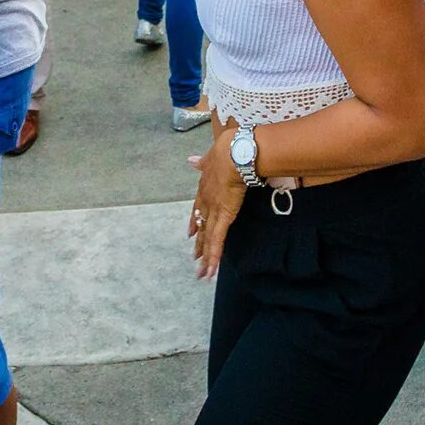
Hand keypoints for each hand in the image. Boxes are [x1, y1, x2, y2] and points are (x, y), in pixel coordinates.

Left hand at [186, 121, 247, 280]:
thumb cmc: (226, 150)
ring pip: (208, 239)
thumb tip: (191, 160)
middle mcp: (206, 202)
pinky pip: (217, 241)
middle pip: (201, 227)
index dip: (195, 221)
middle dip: (199, 245)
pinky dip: (214, 256)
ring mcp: (213, 211)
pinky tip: (211, 270)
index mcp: (204, 188)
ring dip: (205, 257)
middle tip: (195, 259)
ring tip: (201, 273)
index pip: (198, 209)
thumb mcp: (210, 156)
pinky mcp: (224, 217)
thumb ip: (202, 162)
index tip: (191, 232)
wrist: (233, 154)